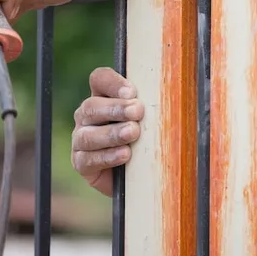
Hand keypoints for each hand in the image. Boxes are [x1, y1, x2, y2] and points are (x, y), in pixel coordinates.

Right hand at [71, 67, 143, 196]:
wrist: (140, 176)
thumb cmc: (147, 139)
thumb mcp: (150, 118)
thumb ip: (153, 102)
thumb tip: (175, 88)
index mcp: (102, 96)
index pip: (99, 79)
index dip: (112, 83)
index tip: (132, 92)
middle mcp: (87, 116)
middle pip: (91, 106)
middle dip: (115, 109)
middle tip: (137, 112)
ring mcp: (80, 139)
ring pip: (87, 134)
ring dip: (112, 133)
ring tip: (133, 133)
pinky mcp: (81, 163)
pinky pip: (88, 159)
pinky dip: (107, 156)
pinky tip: (125, 154)